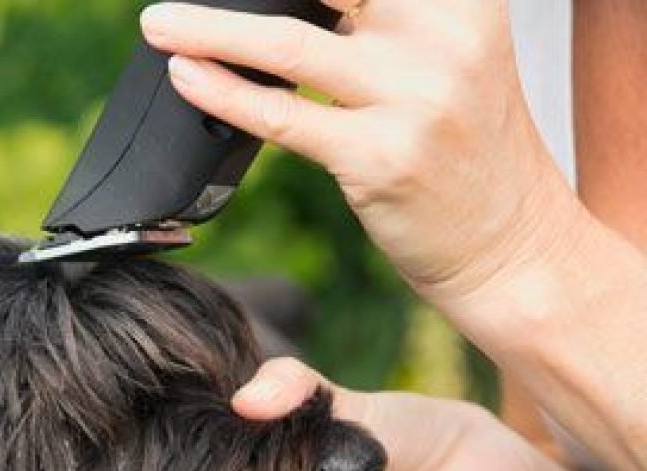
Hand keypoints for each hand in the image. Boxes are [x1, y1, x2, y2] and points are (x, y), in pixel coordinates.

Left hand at [140, 1, 583, 302]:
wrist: (513, 246)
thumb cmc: (463, 153)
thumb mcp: (444, 61)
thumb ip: (378, 23)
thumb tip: (273, 5)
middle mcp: (444, 35)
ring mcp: (415, 96)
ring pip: (286, 45)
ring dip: (206, 31)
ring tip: (157, 25)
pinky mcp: (381, 158)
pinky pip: (282, 117)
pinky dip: (224, 93)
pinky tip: (186, 77)